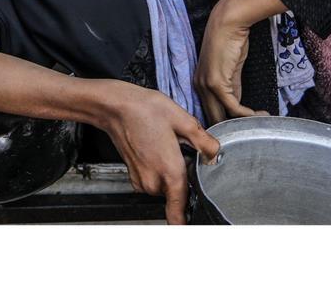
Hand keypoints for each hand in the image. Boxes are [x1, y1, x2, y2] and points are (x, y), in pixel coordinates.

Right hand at [97, 81, 219, 224]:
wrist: (115, 106)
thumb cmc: (144, 110)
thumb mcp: (182, 119)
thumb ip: (204, 141)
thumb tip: (215, 154)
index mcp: (169, 172)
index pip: (179, 214)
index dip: (187, 223)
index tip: (195, 222)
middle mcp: (153, 182)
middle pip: (178, 194)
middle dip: (184, 178)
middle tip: (182, 153)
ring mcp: (141, 180)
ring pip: (165, 186)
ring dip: (171, 172)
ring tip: (167, 146)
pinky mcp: (134, 175)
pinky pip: (154, 180)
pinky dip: (159, 169)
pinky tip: (157, 147)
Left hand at [196, 0, 259, 124]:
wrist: (228, 23)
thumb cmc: (231, 41)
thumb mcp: (231, 70)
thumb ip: (232, 88)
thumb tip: (238, 107)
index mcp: (200, 84)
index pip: (210, 111)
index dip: (226, 122)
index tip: (242, 127)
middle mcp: (199, 87)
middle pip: (213, 117)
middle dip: (232, 128)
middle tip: (251, 132)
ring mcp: (206, 86)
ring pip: (222, 115)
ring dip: (242, 122)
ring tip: (260, 122)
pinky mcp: (216, 83)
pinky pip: (232, 106)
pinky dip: (246, 113)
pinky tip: (258, 114)